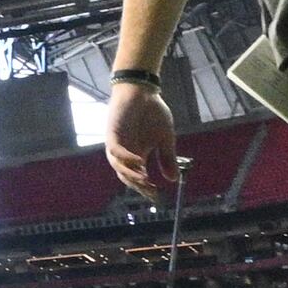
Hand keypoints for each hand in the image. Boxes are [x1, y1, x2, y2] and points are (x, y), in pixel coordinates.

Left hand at [103, 81, 177, 197]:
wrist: (143, 90)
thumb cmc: (152, 112)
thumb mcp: (165, 138)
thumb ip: (167, 158)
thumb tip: (173, 179)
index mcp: (136, 154)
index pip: (137, 177)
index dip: (145, 188)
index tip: (156, 197)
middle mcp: (125, 151)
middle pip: (125, 175)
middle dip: (138, 185)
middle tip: (151, 191)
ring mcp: (117, 142)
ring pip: (118, 165)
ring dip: (130, 175)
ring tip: (144, 181)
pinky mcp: (113, 132)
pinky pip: (116, 149)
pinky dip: (125, 158)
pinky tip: (139, 163)